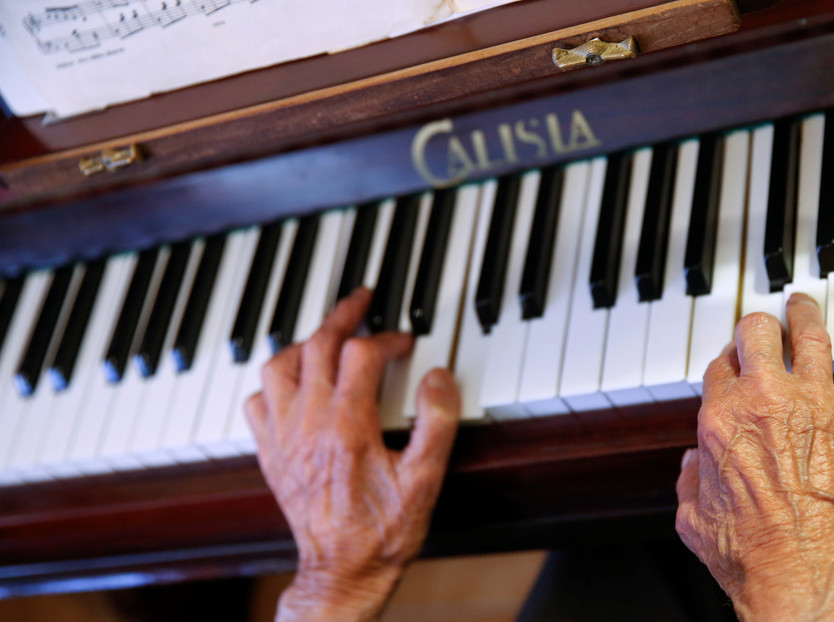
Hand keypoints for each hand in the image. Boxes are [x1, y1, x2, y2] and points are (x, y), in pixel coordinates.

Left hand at [245, 288, 461, 621]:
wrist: (342, 572)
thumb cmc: (383, 531)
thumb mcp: (426, 480)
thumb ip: (436, 423)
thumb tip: (438, 378)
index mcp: (347, 425)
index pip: (362, 353)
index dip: (388, 338)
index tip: (406, 343)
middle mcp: (308, 423)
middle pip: (317, 345)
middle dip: (342, 315)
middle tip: (361, 300)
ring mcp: (283, 437)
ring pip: (278, 365)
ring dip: (303, 342)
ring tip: (325, 336)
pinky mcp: (269, 453)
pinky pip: (257, 401)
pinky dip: (273, 381)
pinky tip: (293, 383)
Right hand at [676, 294, 833, 621]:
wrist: (807, 583)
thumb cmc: (752, 558)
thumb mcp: (693, 520)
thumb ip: (688, 481)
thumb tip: (691, 466)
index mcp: (719, 419)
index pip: (717, 366)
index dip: (723, 364)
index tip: (731, 367)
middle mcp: (764, 400)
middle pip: (756, 332)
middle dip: (756, 327)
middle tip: (762, 326)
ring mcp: (815, 405)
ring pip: (808, 334)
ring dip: (804, 312)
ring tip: (803, 304)